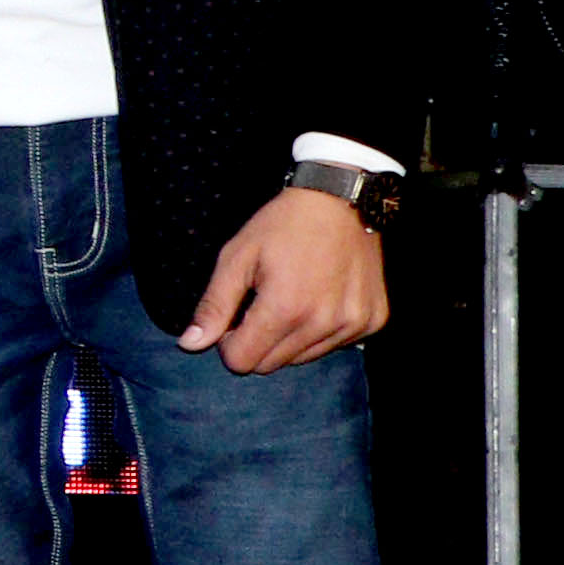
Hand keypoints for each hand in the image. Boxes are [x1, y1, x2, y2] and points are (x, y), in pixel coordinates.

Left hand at [184, 187, 387, 372]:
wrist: (342, 200)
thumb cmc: (283, 225)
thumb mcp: (237, 257)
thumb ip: (214, 306)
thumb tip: (190, 345)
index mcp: (286, 309)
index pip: (243, 362)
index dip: (229, 344)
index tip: (233, 319)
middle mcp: (324, 323)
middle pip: (271, 364)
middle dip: (256, 343)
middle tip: (259, 306)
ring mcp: (354, 324)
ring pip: (303, 359)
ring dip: (288, 340)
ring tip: (290, 300)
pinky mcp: (373, 320)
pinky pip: (335, 346)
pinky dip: (320, 333)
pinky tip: (318, 300)